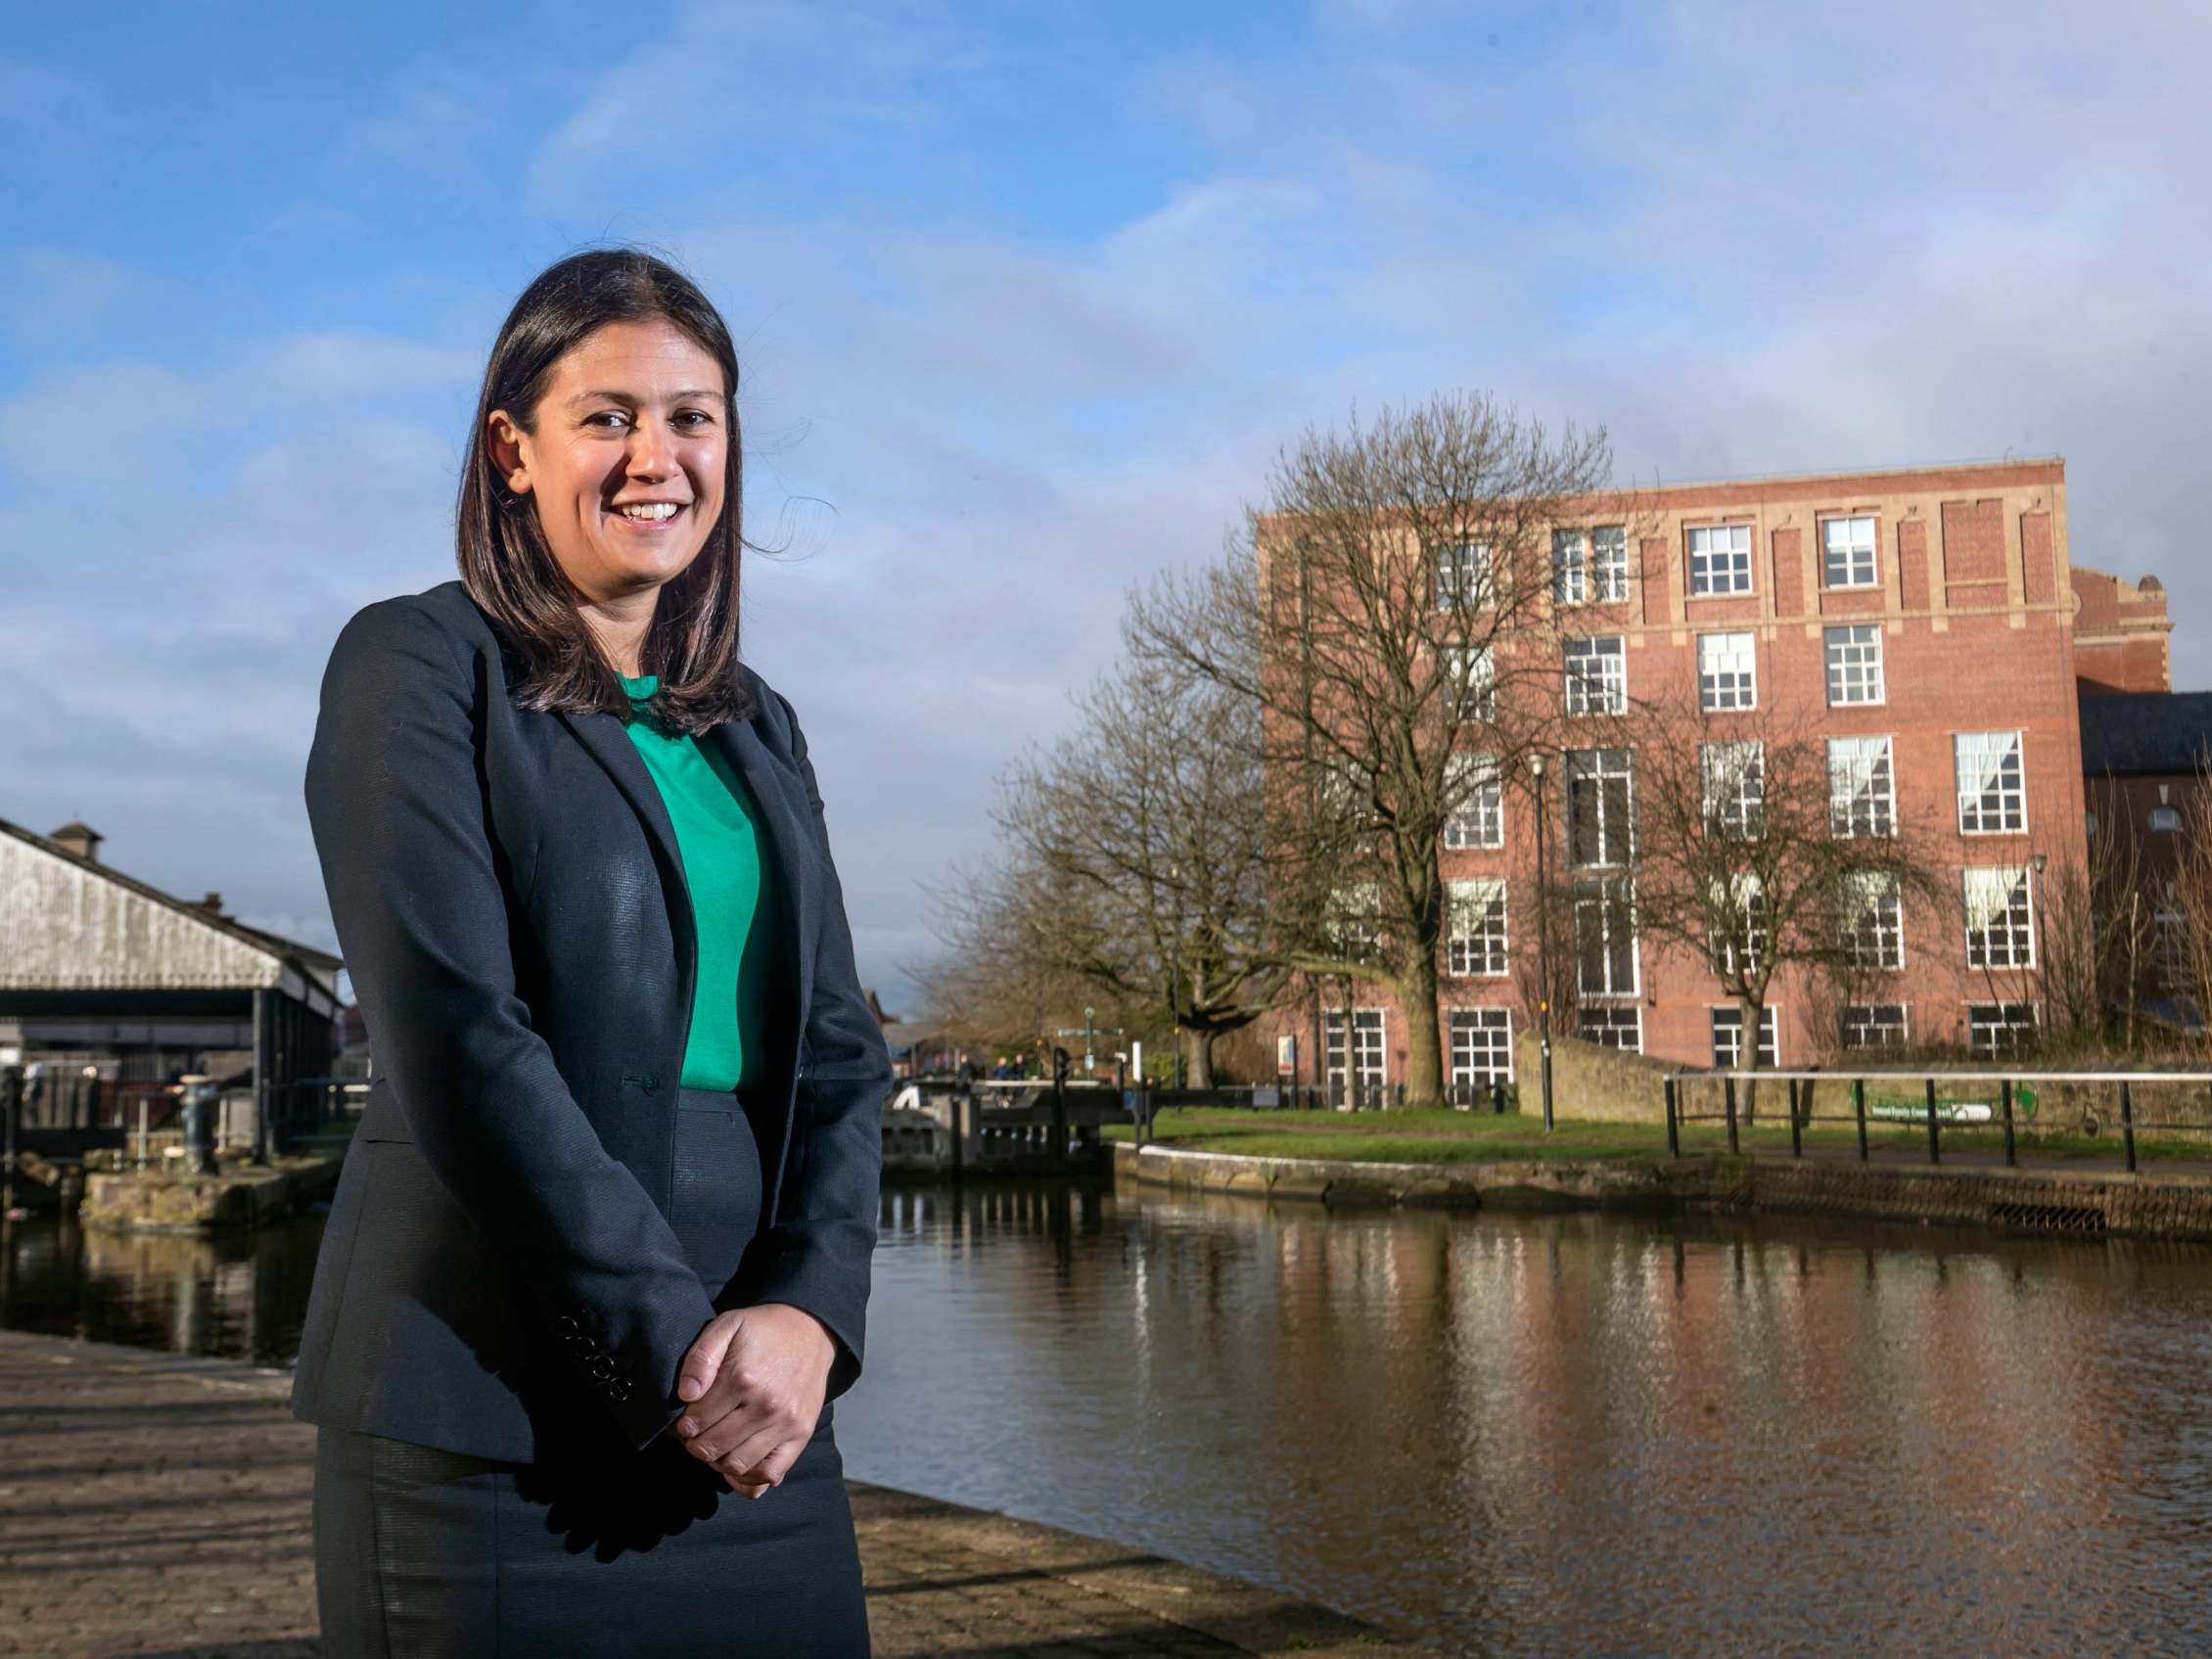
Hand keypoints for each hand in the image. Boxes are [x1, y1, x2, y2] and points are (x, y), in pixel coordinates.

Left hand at [671, 1303, 835, 1497]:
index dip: (682, 1425)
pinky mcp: (801, 1434)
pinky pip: (770, 1474)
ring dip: (717, 1462)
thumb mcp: (727, 1325)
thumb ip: (701, 1357)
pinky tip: (738, 1464)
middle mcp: (766, 1405)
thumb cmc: (763, 1329)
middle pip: (712, 1448)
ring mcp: (786, 1422)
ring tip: (716, 1445)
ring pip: (736, 1465)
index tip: (685, 1420)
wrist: (811, 1330)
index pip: (696, 1422)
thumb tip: (687, 1395)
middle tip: (696, 1436)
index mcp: (743, 1377)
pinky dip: (749, 1480)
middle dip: (695, 1445)